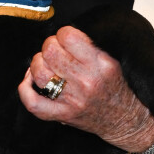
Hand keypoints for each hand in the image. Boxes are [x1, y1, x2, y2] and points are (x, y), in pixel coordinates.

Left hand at [18, 26, 153, 153]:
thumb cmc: (120, 88)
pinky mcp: (63, 114)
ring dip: (38, 63)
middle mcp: (86, 81)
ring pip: (40, 73)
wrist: (128, 120)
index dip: (63, 33)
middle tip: (56, 49)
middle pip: (51, 52)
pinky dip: (25, 90)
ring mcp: (73, 100)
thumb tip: (66, 35)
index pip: (68, 37)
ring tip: (46, 63)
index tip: (66, 37)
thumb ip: (91, 47)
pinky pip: (34, 103)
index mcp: (100, 64)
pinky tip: (29, 80)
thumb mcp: (113, 61)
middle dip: (50, 45)